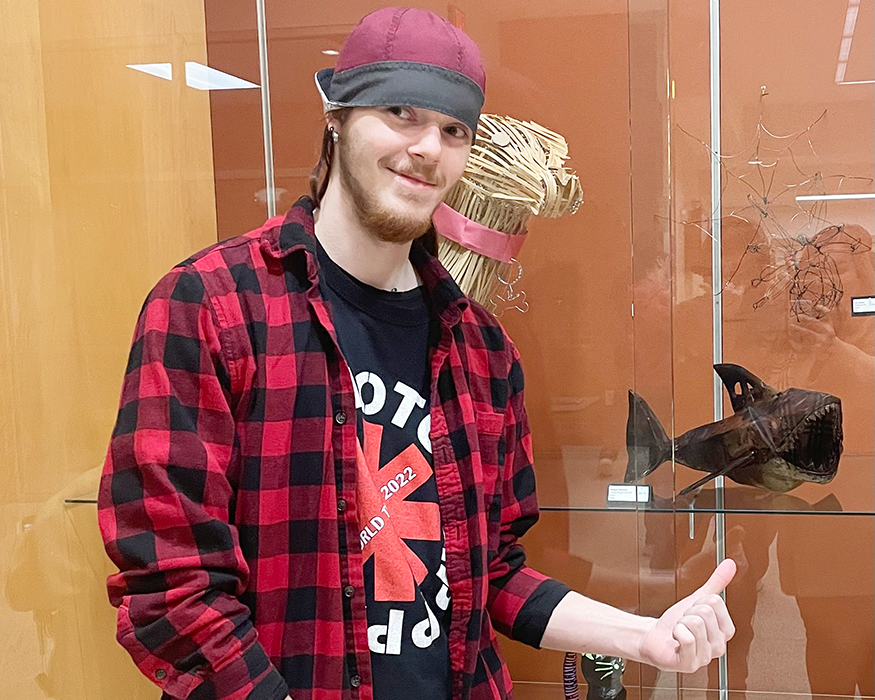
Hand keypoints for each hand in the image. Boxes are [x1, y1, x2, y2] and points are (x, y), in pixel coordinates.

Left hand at [638, 558, 736, 672]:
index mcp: (725, 631)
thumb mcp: (697, 600)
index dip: (698, 602)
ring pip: (695, 623)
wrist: (655, 638)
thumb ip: (716, 583)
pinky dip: (675, 633)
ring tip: (680, 630)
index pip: (716, 602)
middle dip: (688, 612)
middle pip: (705, 612)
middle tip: (684, 622)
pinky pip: (686, 638)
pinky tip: (676, 638)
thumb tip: (730, 564)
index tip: (693, 611)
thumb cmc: (676, 622)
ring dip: (680, 623)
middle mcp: (719, 646)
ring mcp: (706, 657)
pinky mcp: (690, 664)